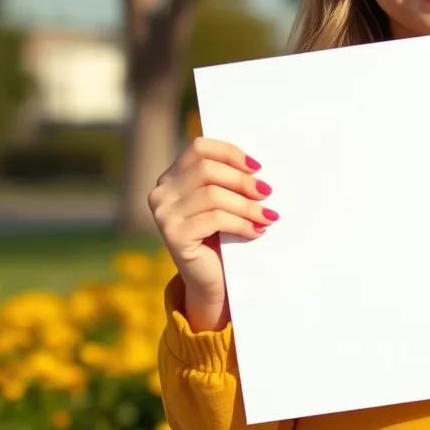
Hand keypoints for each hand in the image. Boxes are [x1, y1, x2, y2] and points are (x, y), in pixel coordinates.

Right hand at [147, 138, 277, 319]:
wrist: (211, 280)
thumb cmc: (223, 237)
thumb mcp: (224, 203)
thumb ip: (229, 182)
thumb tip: (259, 168)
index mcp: (172, 177)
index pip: (199, 148)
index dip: (230, 153)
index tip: (257, 167)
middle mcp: (162, 192)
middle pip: (207, 170)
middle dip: (242, 181)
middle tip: (267, 193)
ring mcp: (163, 213)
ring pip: (212, 195)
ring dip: (247, 205)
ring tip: (268, 216)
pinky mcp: (173, 235)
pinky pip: (214, 219)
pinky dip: (241, 223)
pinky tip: (256, 231)